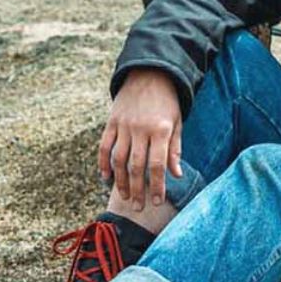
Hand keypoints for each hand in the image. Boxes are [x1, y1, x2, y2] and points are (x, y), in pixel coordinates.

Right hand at [98, 68, 182, 209]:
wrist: (149, 74)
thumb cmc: (167, 102)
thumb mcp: (177, 123)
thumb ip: (174, 149)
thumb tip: (176, 175)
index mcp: (160, 130)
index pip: (157, 165)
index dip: (157, 186)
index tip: (157, 202)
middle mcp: (140, 129)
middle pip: (136, 166)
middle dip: (138, 190)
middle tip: (139, 207)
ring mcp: (124, 125)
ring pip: (119, 160)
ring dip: (121, 181)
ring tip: (125, 197)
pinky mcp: (111, 122)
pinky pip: (104, 146)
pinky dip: (103, 164)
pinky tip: (107, 178)